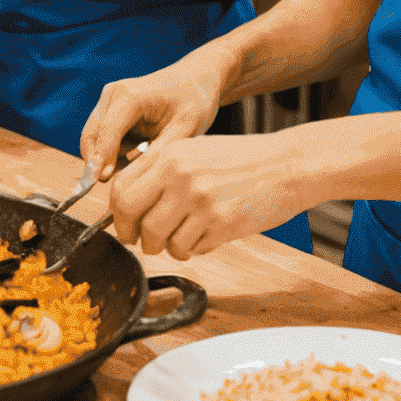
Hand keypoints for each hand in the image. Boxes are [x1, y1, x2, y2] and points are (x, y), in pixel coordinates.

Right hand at [79, 49, 232, 179]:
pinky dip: (115, 151)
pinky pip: (104, 136)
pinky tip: (139, 152)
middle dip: (99, 162)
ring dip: (109, 157)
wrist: (196, 79)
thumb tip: (131, 180)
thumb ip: (156, 154)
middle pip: (92, 135)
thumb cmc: (194, 101)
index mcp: (130, 96)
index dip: (100, 159)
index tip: (97, 183)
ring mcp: (110, 99)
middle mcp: (113, 94)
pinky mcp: (111, 107)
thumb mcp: (183, 131)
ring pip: (95, 138)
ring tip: (140, 161)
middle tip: (118, 186)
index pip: (107, 131)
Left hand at [107, 133, 308, 258]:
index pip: (120, 187)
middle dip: (131, 234)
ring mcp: (198, 199)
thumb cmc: (239, 160)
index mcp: (168, 153)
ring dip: (163, 247)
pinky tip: (203, 237)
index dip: (117, 212)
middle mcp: (178, 174)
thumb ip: (161, 171)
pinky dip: (190, 250)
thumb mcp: (194, 150)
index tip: (124, 223)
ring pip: (158, 238)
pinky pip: (188, 249)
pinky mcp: (219, 223)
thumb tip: (128, 201)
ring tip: (178, 241)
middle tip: (142, 241)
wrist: (284, 165)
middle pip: (130, 213)